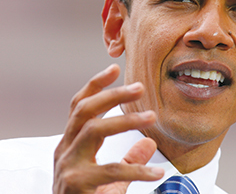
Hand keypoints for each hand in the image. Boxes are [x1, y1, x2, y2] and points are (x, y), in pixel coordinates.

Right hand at [53, 64, 163, 193]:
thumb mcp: (106, 177)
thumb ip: (127, 159)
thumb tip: (149, 144)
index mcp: (70, 143)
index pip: (79, 106)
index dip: (95, 85)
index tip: (114, 68)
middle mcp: (65, 149)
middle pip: (86, 110)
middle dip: (112, 95)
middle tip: (139, 86)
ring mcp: (68, 167)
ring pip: (94, 129)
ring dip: (125, 121)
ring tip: (152, 117)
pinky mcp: (76, 186)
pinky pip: (111, 171)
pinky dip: (136, 168)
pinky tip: (156, 173)